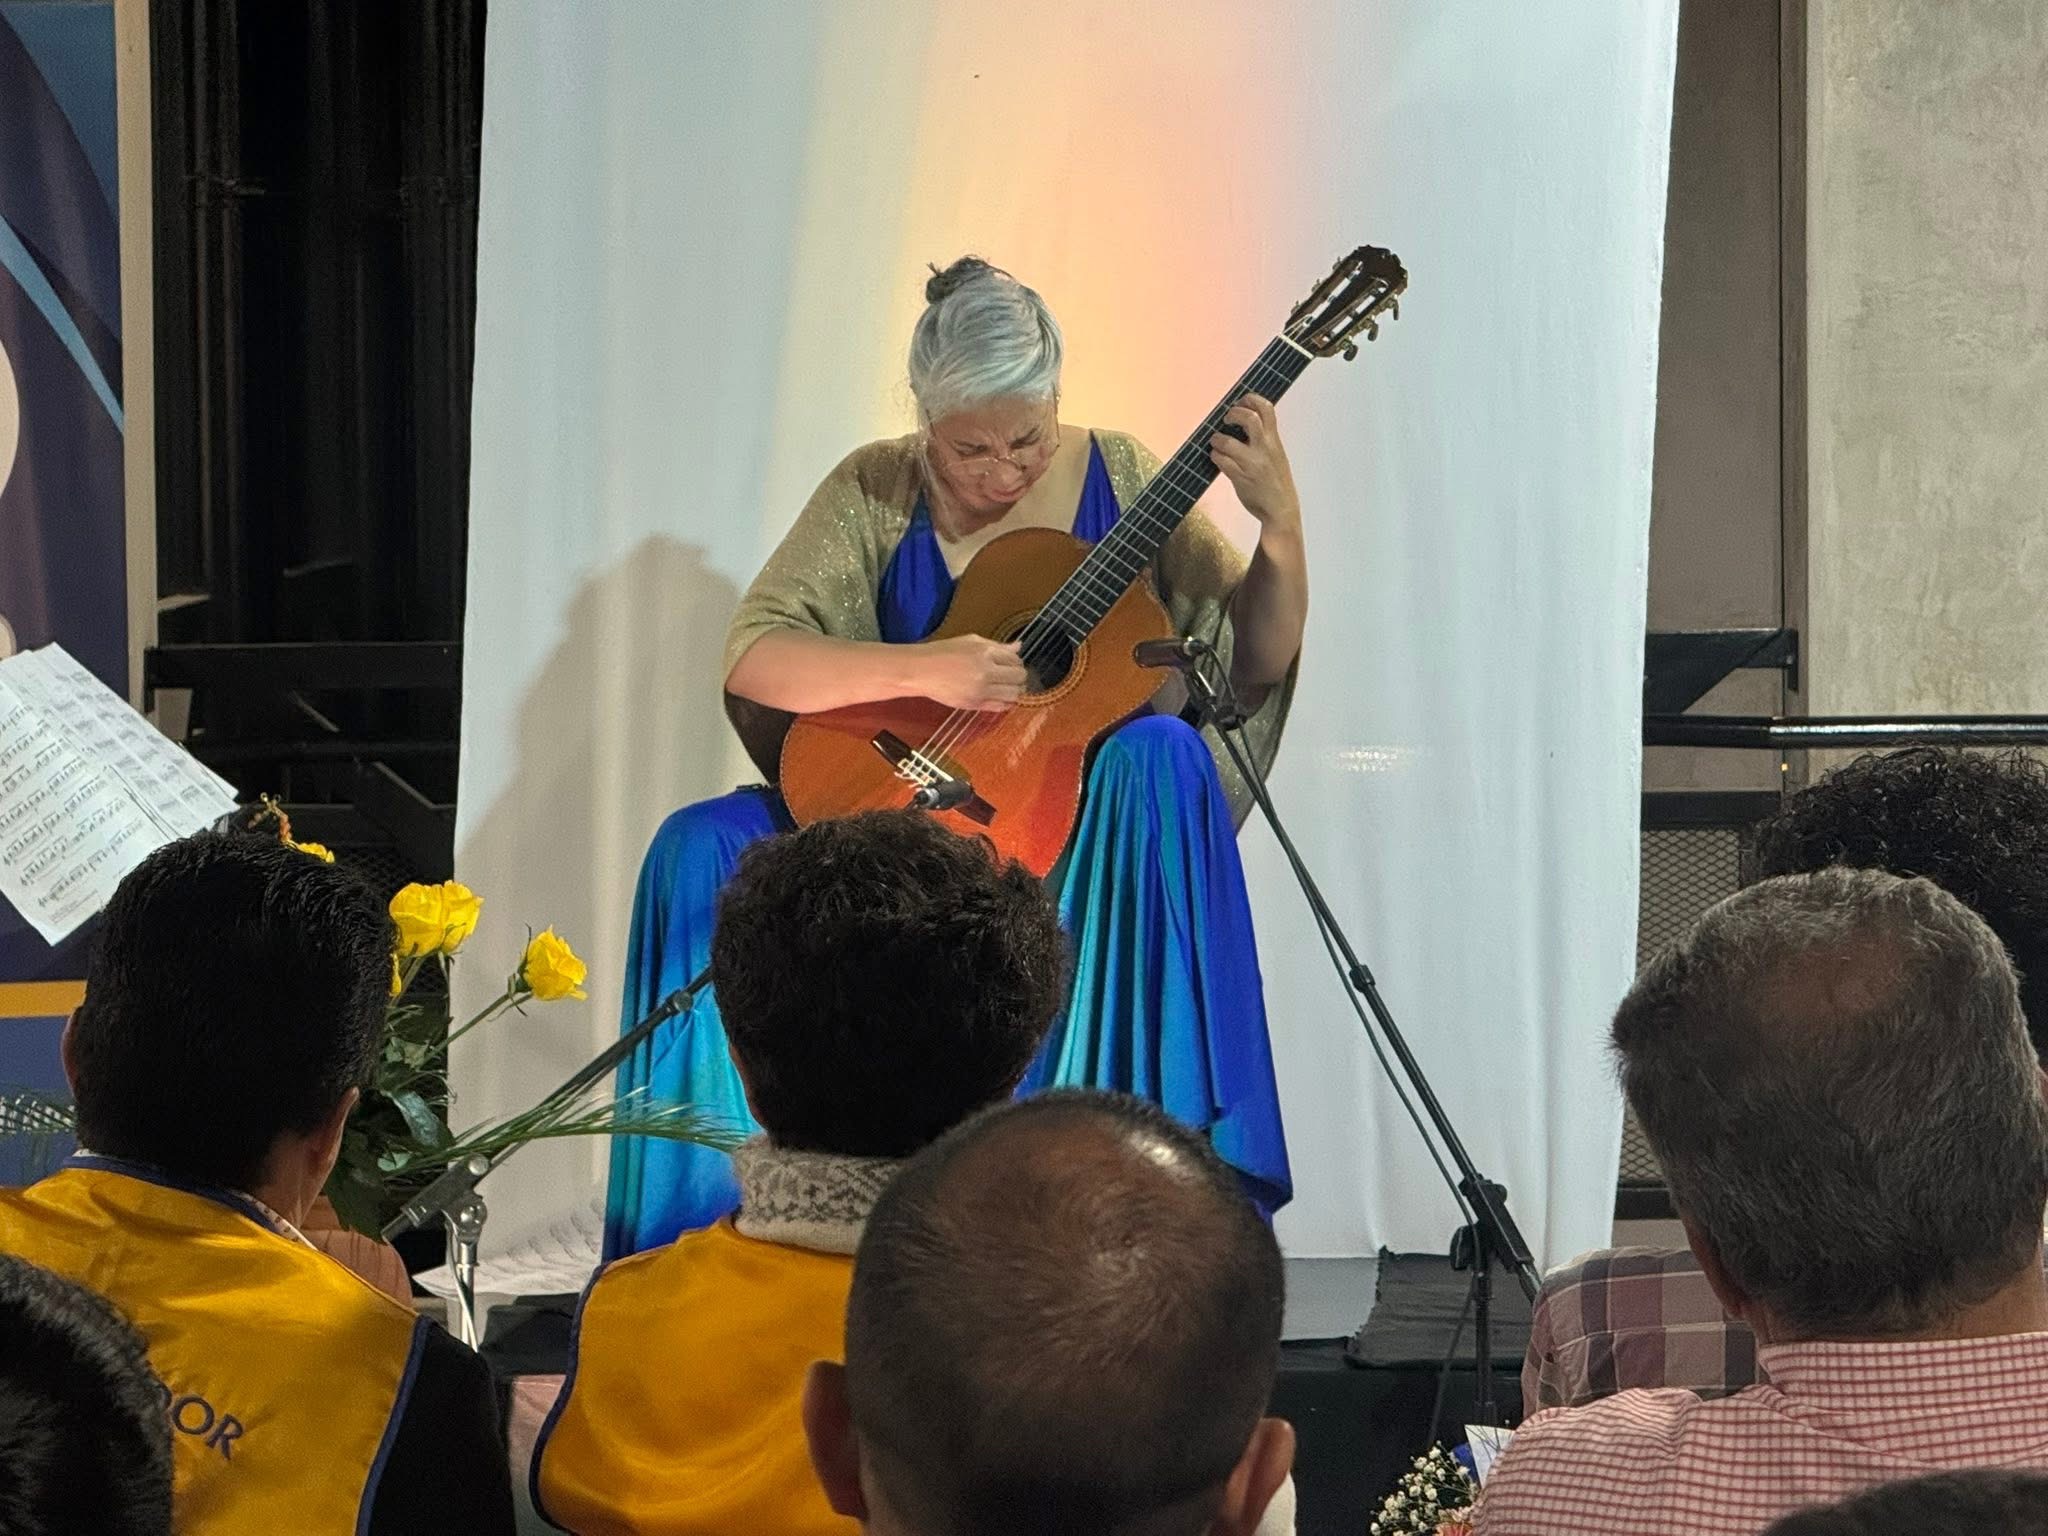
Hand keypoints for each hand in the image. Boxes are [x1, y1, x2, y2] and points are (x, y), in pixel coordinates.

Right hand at [916, 635, 1027, 711]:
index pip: (1016, 660)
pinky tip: (1000, 697)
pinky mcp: (974, 704)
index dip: (1016, 663)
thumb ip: (997, 646)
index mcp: (985, 652)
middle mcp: (985, 671)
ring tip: (1006, 687)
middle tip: (1011, 677)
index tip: (1011, 664)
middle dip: (1019, 677)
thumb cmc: (943, 652)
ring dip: (1015, 691)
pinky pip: (1001, 707)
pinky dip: (1006, 703)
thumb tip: (1019, 646)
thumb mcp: (971, 641)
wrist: (921, 670)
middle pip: (1019, 677)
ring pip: (1014, 694)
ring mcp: (980, 690)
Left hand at [1209, 394, 1300, 530]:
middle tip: (1226, 419)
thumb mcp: (1277, 455)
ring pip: (1227, 441)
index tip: (1240, 402)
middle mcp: (1264, 449)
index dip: (1250, 399)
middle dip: (1233, 413)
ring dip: (1216, 439)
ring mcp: (1252, 463)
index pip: (1266, 409)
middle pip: (1249, 418)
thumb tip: (1245, 422)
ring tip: (1216, 442)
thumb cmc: (1276, 483)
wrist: (1281, 510)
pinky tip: (1216, 457)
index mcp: (1274, 441)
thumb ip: (1264, 439)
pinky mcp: (1240, 477)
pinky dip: (1215, 455)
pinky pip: (1221, 461)